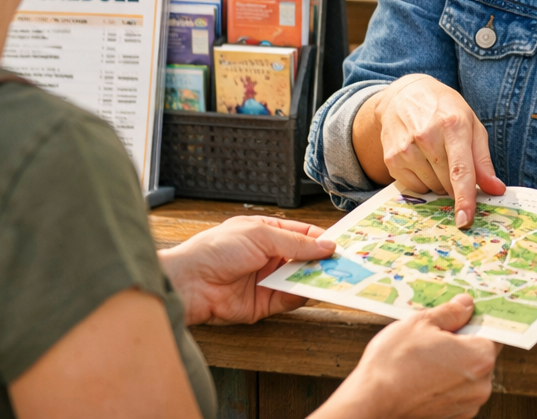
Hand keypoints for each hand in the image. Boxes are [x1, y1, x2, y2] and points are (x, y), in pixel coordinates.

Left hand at [158, 215, 334, 325]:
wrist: (189, 283)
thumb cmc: (215, 250)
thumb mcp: (261, 236)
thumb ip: (296, 242)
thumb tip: (326, 245)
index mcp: (266, 232)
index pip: (302, 234)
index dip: (322, 238)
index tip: (342, 244)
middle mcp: (268, 256)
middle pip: (304, 258)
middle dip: (322, 260)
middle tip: (346, 263)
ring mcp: (266, 280)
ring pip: (300, 279)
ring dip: (315, 278)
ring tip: (335, 277)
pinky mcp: (263, 304)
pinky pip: (289, 300)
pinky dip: (302, 296)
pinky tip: (313, 291)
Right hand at [320, 295, 499, 418]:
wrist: (371, 404)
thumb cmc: (393, 364)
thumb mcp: (420, 323)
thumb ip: (450, 312)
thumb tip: (466, 305)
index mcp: (479, 358)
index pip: (492, 332)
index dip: (475, 322)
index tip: (461, 317)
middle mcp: (481, 386)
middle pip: (479, 355)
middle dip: (460, 344)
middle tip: (432, 339)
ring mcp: (467, 406)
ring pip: (466, 375)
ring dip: (451, 366)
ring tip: (421, 361)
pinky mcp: (453, 418)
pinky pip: (455, 393)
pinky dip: (443, 385)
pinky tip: (420, 378)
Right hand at [358, 74, 505, 227]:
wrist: (404, 95)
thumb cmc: (444, 110)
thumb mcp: (471, 125)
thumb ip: (483, 160)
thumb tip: (496, 189)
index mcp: (453, 125)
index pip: (460, 170)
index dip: (465, 198)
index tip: (466, 220)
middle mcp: (426, 136)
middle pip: (447, 184)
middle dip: (456, 184)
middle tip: (454, 162)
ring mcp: (406, 148)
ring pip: (432, 188)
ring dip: (439, 182)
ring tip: (436, 156)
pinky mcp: (391, 159)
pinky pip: (415, 188)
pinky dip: (423, 181)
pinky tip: (421, 160)